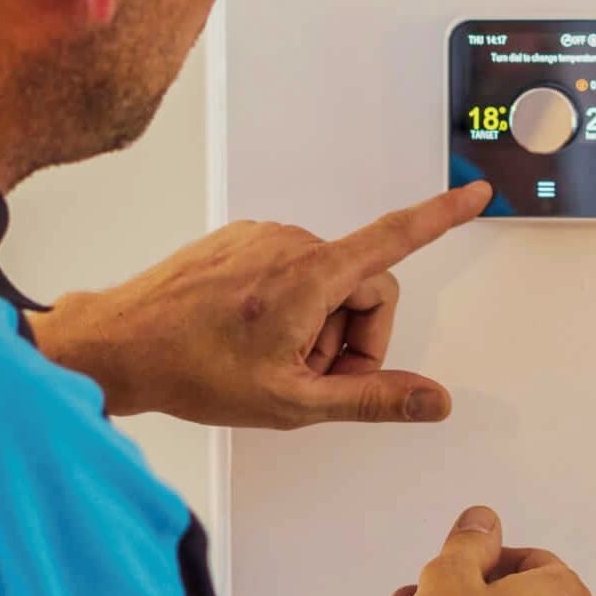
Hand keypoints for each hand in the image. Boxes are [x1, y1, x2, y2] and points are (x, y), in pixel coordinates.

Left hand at [31, 183, 490, 429]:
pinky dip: (289, 306)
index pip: (396, 237)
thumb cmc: (195, 371)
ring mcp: (263, 236)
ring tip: (270, 358)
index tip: (475, 194)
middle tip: (310, 376)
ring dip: (318, 325)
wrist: (120, 345)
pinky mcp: (242, 239)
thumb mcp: (295, 402)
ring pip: (329, 281)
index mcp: (311, 275)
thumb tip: (434, 399)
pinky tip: (249, 336)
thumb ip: (373, 398)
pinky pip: (293, 270)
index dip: (442, 218)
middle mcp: (291, 242)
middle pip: (366, 284)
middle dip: (353, 335)